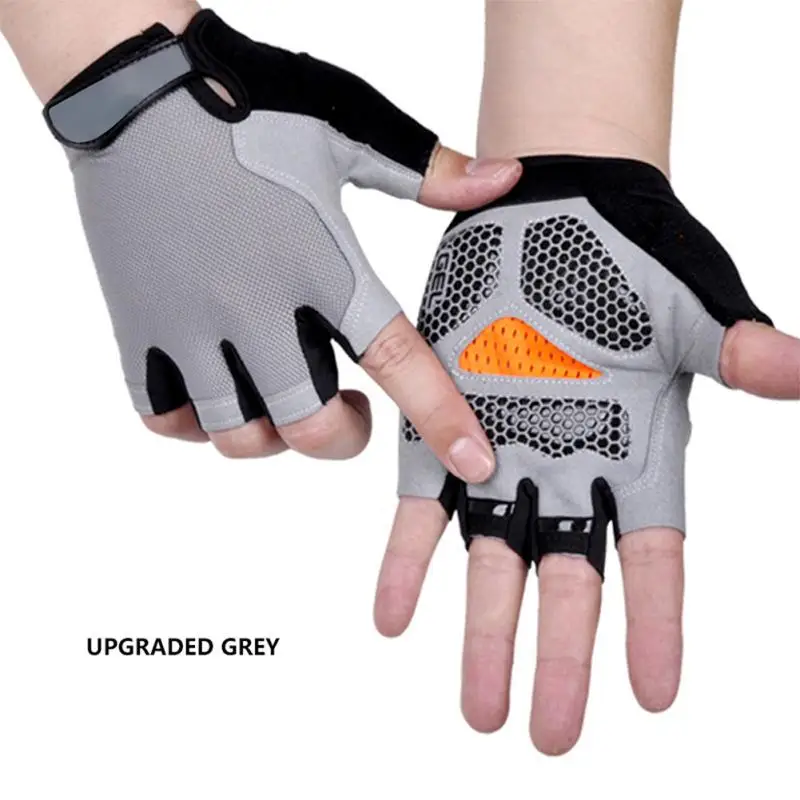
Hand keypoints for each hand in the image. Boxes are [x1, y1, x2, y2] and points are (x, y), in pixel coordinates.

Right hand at [43, 9, 519, 476]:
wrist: (133, 84)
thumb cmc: (246, 101)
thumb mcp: (347, 127)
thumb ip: (430, 172)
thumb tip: (507, 180)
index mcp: (321, 264)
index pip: (397, 359)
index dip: (442, 420)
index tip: (475, 466)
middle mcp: (255, 306)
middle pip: (308, 429)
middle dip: (342, 439)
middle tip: (351, 409)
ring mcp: (188, 322)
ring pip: (235, 435)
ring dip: (272, 437)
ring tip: (282, 397)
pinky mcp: (137, 324)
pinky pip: (163, 415)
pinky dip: (197, 423)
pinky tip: (220, 389)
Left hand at [375, 155, 799, 753]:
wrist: (550, 207)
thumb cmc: (632, 255)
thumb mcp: (691, 305)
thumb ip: (736, 350)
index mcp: (637, 450)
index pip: (653, 557)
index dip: (656, 625)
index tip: (654, 696)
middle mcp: (567, 468)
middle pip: (567, 580)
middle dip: (558, 656)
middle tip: (546, 736)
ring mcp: (500, 452)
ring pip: (492, 560)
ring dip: (482, 633)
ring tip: (478, 710)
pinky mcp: (439, 427)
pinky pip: (420, 506)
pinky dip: (406, 561)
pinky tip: (392, 618)